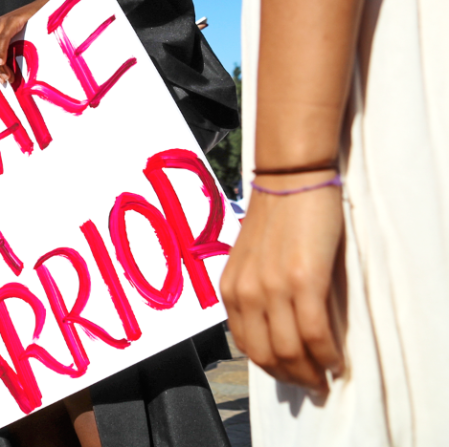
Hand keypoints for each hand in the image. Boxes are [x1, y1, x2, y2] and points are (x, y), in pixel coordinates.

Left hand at [0, 0, 57, 82]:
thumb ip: (9, 48)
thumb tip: (5, 70)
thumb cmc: (34, 24)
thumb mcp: (18, 38)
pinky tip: (3, 62)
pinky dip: (1, 52)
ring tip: (8, 75)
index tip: (1, 79)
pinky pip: (3, 40)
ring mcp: (2, 22)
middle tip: (5, 80)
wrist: (45, 6)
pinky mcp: (11, 21)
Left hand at [220, 171, 345, 392]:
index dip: (271, 368)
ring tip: (326, 379)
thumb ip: (258, 294)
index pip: (247, 346)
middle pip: (268, 356)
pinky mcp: (303, 280)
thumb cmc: (276, 217)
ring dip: (311, 373)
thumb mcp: (253, 261)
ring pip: (291, 351)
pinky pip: (315, 334)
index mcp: (230, 289)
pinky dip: (328, 355)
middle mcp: (246, 292)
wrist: (290, 180)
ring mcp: (273, 288)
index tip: (291, 376)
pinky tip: (338, 361)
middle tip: (313, 386)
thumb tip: (278, 331)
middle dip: (292, 378)